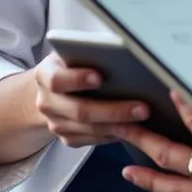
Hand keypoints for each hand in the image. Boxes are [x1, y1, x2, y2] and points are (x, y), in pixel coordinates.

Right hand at [34, 51, 150, 147]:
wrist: (53, 89)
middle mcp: (47, 102)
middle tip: (143, 108)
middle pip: (79, 110)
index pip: (57, 79)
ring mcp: (56, 123)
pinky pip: (94, 140)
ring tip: (146, 120)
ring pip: (90, 129)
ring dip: (120, 126)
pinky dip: (116, 135)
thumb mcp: (75, 51)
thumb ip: (92, 52)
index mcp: (45, 74)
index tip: (100, 77)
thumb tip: (127, 52)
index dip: (77, 79)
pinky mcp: (69, 137)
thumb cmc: (73, 63)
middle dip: (113, 111)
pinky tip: (137, 129)